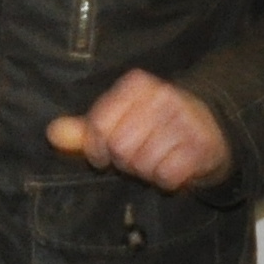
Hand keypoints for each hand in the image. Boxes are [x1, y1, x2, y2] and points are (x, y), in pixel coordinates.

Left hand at [46, 70, 229, 193]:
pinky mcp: (202, 144)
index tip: (105, 154)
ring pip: (143, 162)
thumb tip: (53, 134)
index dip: (96, 149)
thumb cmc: (153, 128)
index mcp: (136, 85)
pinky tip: (173, 167)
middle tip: (137, 157)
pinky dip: (166, 179)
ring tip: (156, 160)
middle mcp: (162, 95)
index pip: (98, 125)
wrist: (209, 129)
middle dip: (125, 161)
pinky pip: (167, 175)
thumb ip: (85, 130)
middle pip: (120, 147)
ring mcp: (185, 118)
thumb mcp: (119, 123)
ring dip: (146, 171)